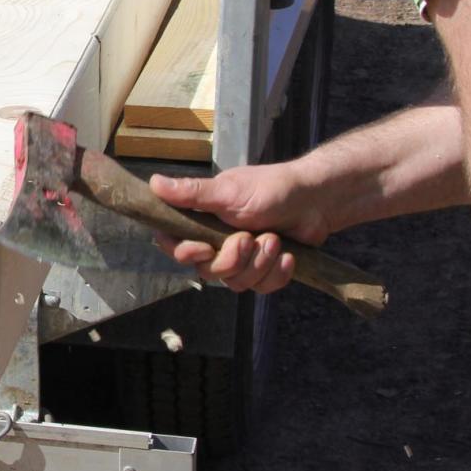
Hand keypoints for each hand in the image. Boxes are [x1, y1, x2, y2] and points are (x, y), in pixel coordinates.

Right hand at [149, 162, 331, 292]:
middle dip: (231, 259)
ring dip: (259, 263)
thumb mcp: (229, 190)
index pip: (175, 245)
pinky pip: (261, 287)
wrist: (317, 200)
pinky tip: (288, 256)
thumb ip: (193, 194)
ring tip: (274, 239)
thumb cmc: (272, 189)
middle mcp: (217, 242)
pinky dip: (277, 273)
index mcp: (202, 220)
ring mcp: (242, 259)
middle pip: (206, 271)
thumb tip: (153, 183)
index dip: (185, 253)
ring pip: (236, 283)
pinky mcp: (264, 271)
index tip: (203, 247)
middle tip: (249, 238)